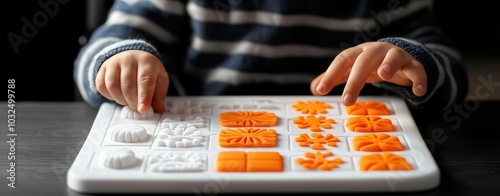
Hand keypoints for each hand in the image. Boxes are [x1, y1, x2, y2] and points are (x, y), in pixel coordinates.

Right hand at [95, 50, 168, 112]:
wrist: (134, 57)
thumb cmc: (148, 71)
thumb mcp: (160, 80)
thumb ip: (159, 95)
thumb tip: (159, 109)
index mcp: (147, 61)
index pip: (145, 81)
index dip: (144, 97)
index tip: (143, 109)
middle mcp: (129, 59)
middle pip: (128, 86)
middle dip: (133, 102)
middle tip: (137, 107)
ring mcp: (114, 62)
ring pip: (113, 86)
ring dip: (120, 99)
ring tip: (128, 101)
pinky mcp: (103, 68)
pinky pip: (101, 86)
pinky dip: (109, 96)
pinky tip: (118, 95)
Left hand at [310, 42, 426, 105]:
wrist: (397, 55)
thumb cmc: (369, 65)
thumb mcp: (351, 70)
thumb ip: (334, 78)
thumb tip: (313, 88)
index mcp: (358, 54)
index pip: (342, 61)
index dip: (331, 75)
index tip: (320, 90)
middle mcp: (376, 51)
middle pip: (364, 62)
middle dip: (355, 81)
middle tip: (346, 101)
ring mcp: (395, 56)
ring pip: (393, 56)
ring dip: (388, 64)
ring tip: (383, 75)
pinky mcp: (413, 64)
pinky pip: (417, 70)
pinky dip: (418, 79)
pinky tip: (418, 92)